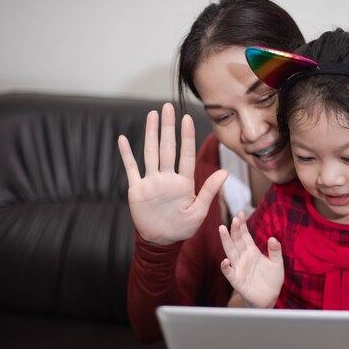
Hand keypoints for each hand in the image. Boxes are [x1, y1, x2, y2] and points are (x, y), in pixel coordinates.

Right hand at [118, 103, 227, 244]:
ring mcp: (151, 181)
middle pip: (167, 148)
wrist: (161, 241)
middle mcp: (167, 178)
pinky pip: (131, 168)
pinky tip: (122, 139)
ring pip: (151, 152)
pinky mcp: (137, 189)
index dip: (187, 137)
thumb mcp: (198, 212)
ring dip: (151, 134)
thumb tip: (225, 173)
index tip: (188, 118)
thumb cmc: (182, 228)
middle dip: (168, 127)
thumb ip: (209, 192)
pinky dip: (126, 155)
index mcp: (184, 183)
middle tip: (168, 107)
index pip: (186, 155)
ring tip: (152, 115)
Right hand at [219, 212, 283, 307]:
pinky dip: (225, 266)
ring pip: (230, 252)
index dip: (243, 225)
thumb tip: (273, 238)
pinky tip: (225, 260)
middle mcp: (243, 257)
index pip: (245, 236)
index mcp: (252, 251)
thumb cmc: (272, 279)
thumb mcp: (277, 263)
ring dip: (226, 241)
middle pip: (237, 241)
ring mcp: (239, 267)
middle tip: (234, 219)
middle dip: (235, 230)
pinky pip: (229, 272)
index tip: (241, 213)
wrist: (269, 298)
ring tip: (222, 229)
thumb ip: (275, 251)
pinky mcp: (236, 280)